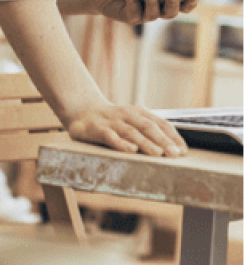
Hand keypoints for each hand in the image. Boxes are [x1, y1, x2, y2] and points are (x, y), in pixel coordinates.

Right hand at [65, 102, 186, 157]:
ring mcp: (112, 121)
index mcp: (139, 112)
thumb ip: (148, 130)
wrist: (81, 109)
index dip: (174, 137)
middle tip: (176, 154)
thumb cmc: (112, 119)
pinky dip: (121, 143)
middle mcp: (127, 115)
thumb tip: (174, 147)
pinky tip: (131, 150)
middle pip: (149, 127)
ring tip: (159, 154)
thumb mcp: (131, 120)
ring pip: (132, 132)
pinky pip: (110, 136)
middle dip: (164, 141)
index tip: (184, 151)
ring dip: (146, 143)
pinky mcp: (97, 129)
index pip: (160, 124)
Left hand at [92, 0, 196, 24]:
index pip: (183, 6)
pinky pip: (133, 11)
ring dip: (152, 0)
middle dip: (174, 3)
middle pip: (171, 13)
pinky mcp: (130, 18)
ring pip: (153, 13)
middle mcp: (158, 9)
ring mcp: (144, 15)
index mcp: (165, 0)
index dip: (190, 4)